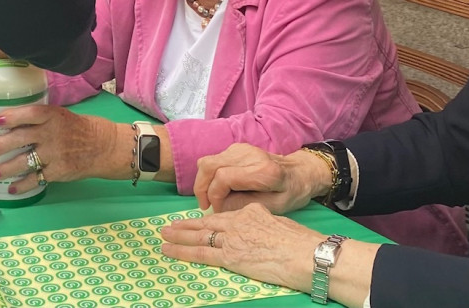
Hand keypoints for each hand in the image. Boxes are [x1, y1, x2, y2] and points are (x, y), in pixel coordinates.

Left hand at [0, 104, 122, 194]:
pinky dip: (22, 185)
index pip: (30, 114)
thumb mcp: (62, 115)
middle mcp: (52, 133)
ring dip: (7, 168)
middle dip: (3, 145)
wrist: (103, 146)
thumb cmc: (79, 128)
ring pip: (25, 161)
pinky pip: (36, 179)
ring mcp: (55, 154)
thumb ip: (41, 119)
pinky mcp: (58, 171)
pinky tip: (12, 188)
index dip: (13, 116)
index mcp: (53, 116)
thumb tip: (13, 124)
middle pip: (22, 138)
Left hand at [159, 203, 322, 289]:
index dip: (209, 219)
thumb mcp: (278, 223)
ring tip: (164, 236)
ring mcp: (232, 238)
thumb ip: (263, 224)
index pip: (225, 215)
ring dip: (179, 236)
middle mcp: (238, 221)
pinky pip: (201, 253)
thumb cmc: (299, 242)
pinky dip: (183, 251)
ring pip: (199, 236)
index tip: (198, 221)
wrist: (304, 253)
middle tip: (170, 226)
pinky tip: (170, 250)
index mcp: (251, 211)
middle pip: (207, 223)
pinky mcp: (230, 256)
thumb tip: (259, 231)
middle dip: (187, 225)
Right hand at [194, 142, 329, 213]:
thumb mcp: (275, 207)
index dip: (214, 196)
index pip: (223, 177)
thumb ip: (245, 206)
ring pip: (207, 161)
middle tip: (206, 206)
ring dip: (203, 181)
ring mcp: (240, 148)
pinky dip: (210, 175)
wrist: (300, 171)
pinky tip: (218, 190)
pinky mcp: (236, 148)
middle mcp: (248, 154)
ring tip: (211, 200)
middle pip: (209, 165)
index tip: (217, 210)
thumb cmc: (290, 193)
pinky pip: (213, 160)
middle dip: (201, 188)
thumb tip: (219, 206)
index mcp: (262, 170)